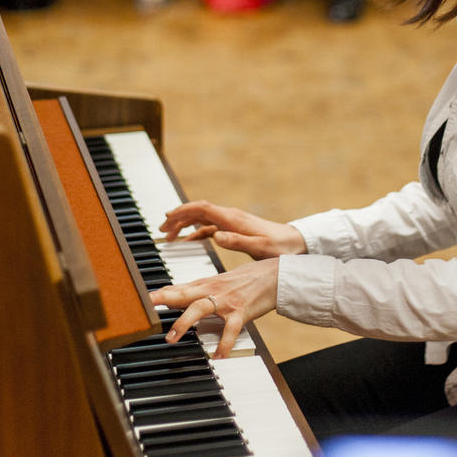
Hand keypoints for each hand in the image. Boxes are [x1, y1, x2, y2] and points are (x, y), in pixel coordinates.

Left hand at [150, 257, 278, 357]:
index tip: (138, 300)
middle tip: (145, 310)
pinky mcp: (241, 311)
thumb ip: (195, 289)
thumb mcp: (217, 281)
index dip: (158, 294)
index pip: (177, 288)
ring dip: (184, 322)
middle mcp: (212, 290)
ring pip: (200, 308)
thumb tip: (172, 293)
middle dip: (162, 300)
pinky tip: (218, 357)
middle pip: (183, 294)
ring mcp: (226, 301)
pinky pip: (230, 329)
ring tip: (171, 339)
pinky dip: (224, 344)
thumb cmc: (244, 279)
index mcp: (205, 284)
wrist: (273, 274)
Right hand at [159, 200, 306, 259]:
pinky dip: (197, 231)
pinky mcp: (234, 229)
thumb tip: (215, 236)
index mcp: (232, 219)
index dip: (183, 211)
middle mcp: (230, 217)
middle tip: (162, 228)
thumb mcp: (258, 247)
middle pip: (198, 211)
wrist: (294, 243)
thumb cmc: (279, 247)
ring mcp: (232, 222)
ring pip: (202, 218)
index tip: (167, 217)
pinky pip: (210, 227)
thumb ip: (237, 242)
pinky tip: (190, 240)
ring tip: (170, 234)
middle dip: (178, 217)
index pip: (202, 208)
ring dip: (185, 224)